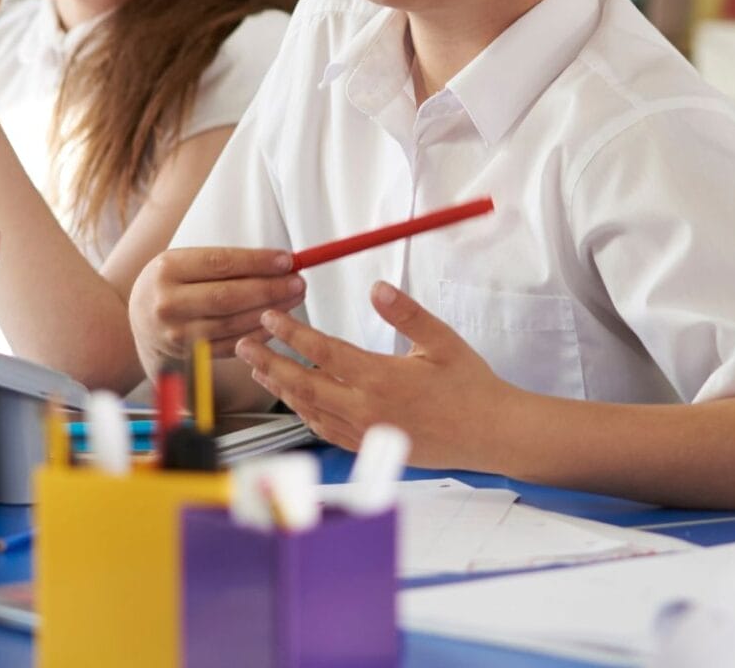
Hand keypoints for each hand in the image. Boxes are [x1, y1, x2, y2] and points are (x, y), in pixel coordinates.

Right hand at [128, 246, 305, 370]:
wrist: (141, 320)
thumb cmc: (173, 282)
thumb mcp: (186, 261)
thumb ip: (228, 262)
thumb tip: (280, 262)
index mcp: (167, 269)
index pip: (221, 263)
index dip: (258, 262)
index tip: (287, 260)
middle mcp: (168, 303)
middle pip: (228, 296)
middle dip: (270, 289)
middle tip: (299, 282)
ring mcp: (177, 333)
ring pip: (233, 324)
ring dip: (270, 312)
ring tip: (294, 299)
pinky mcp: (189, 355)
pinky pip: (231, 345)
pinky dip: (258, 334)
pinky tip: (277, 323)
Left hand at [235, 281, 516, 468]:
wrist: (490, 434)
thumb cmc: (470, 387)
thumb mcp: (442, 341)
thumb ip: (406, 313)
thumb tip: (377, 287)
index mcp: (381, 379)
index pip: (323, 352)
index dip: (292, 333)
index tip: (270, 318)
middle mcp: (366, 410)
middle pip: (303, 384)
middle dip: (269, 362)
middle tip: (244, 344)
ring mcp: (365, 432)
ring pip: (310, 410)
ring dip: (282, 388)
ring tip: (261, 369)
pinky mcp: (370, 447)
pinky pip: (326, 430)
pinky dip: (305, 412)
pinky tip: (297, 400)